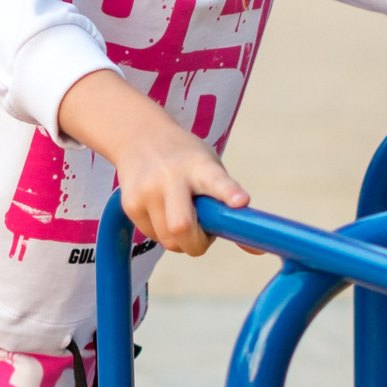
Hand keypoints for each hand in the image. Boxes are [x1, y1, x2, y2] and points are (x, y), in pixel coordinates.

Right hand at [55, 69, 252, 255]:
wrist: (139, 136)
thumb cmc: (187, 160)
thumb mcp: (211, 168)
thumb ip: (229, 202)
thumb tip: (256, 249)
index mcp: (201, 166)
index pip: (217, 181)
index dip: (230, 194)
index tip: (242, 202)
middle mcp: (172, 176)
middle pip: (182, 226)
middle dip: (197, 244)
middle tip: (203, 238)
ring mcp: (147, 191)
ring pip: (168, 240)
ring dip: (181, 241)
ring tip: (184, 218)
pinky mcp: (130, 204)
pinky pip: (152, 237)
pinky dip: (163, 234)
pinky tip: (163, 212)